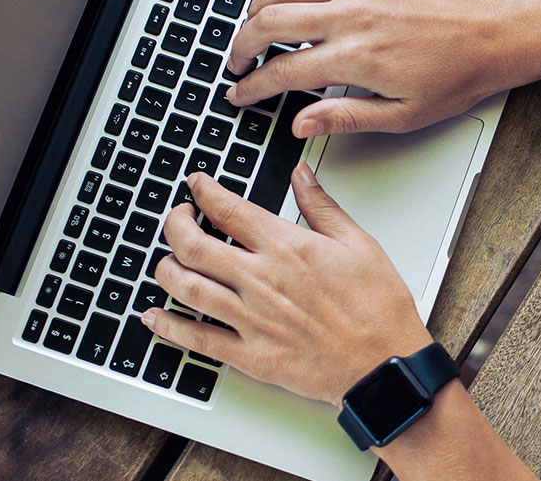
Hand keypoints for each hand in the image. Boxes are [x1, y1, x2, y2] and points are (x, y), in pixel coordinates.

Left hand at [141, 164, 432, 402]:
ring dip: (166, 269)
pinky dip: (169, 325)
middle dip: (175, 224)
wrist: (385, 366)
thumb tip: (302, 176)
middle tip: (177, 217)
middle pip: (193, 245)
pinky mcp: (250, 355)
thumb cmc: (378, 309)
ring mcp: (251, 319)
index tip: (196, 185)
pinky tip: (156, 316)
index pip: (228, 209)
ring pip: (186, 287)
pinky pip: (197, 338)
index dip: (203, 191)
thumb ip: (323, 207)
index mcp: (287, 248)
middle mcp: (261, 280)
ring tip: (167, 260)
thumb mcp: (360, 244)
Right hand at [224, 0, 540, 137]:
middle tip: (237, 62)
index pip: (283, 72)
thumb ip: (344, 118)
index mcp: (355, 59)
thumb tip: (300, 125)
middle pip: (272, 23)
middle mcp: (352, 17)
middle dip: (242, 45)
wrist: (494, 34)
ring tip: (250, 26)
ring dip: (259, 8)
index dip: (253, 86)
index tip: (240, 94)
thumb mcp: (401, 116)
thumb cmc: (457, 76)